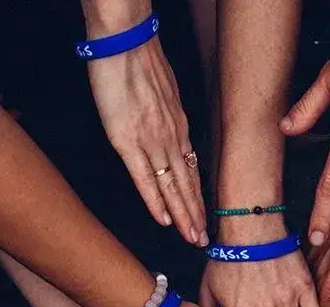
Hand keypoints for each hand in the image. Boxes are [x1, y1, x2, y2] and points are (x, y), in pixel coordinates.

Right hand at [85, 29, 203, 244]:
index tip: (203, 215)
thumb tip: (167, 123)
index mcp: (178, 125)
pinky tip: (164, 220)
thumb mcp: (163, 90)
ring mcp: (151, 141)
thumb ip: (166, 113)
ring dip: (183, 215)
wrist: (125, 43)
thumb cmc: (139, 61)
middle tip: (204, 240)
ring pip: (172, 187)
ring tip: (192, 238)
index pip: (191, 168)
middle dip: (196, 214)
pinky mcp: (128, 141)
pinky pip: (145, 179)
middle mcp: (170, 137)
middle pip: (187, 183)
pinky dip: (155, 202)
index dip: (197, 195)